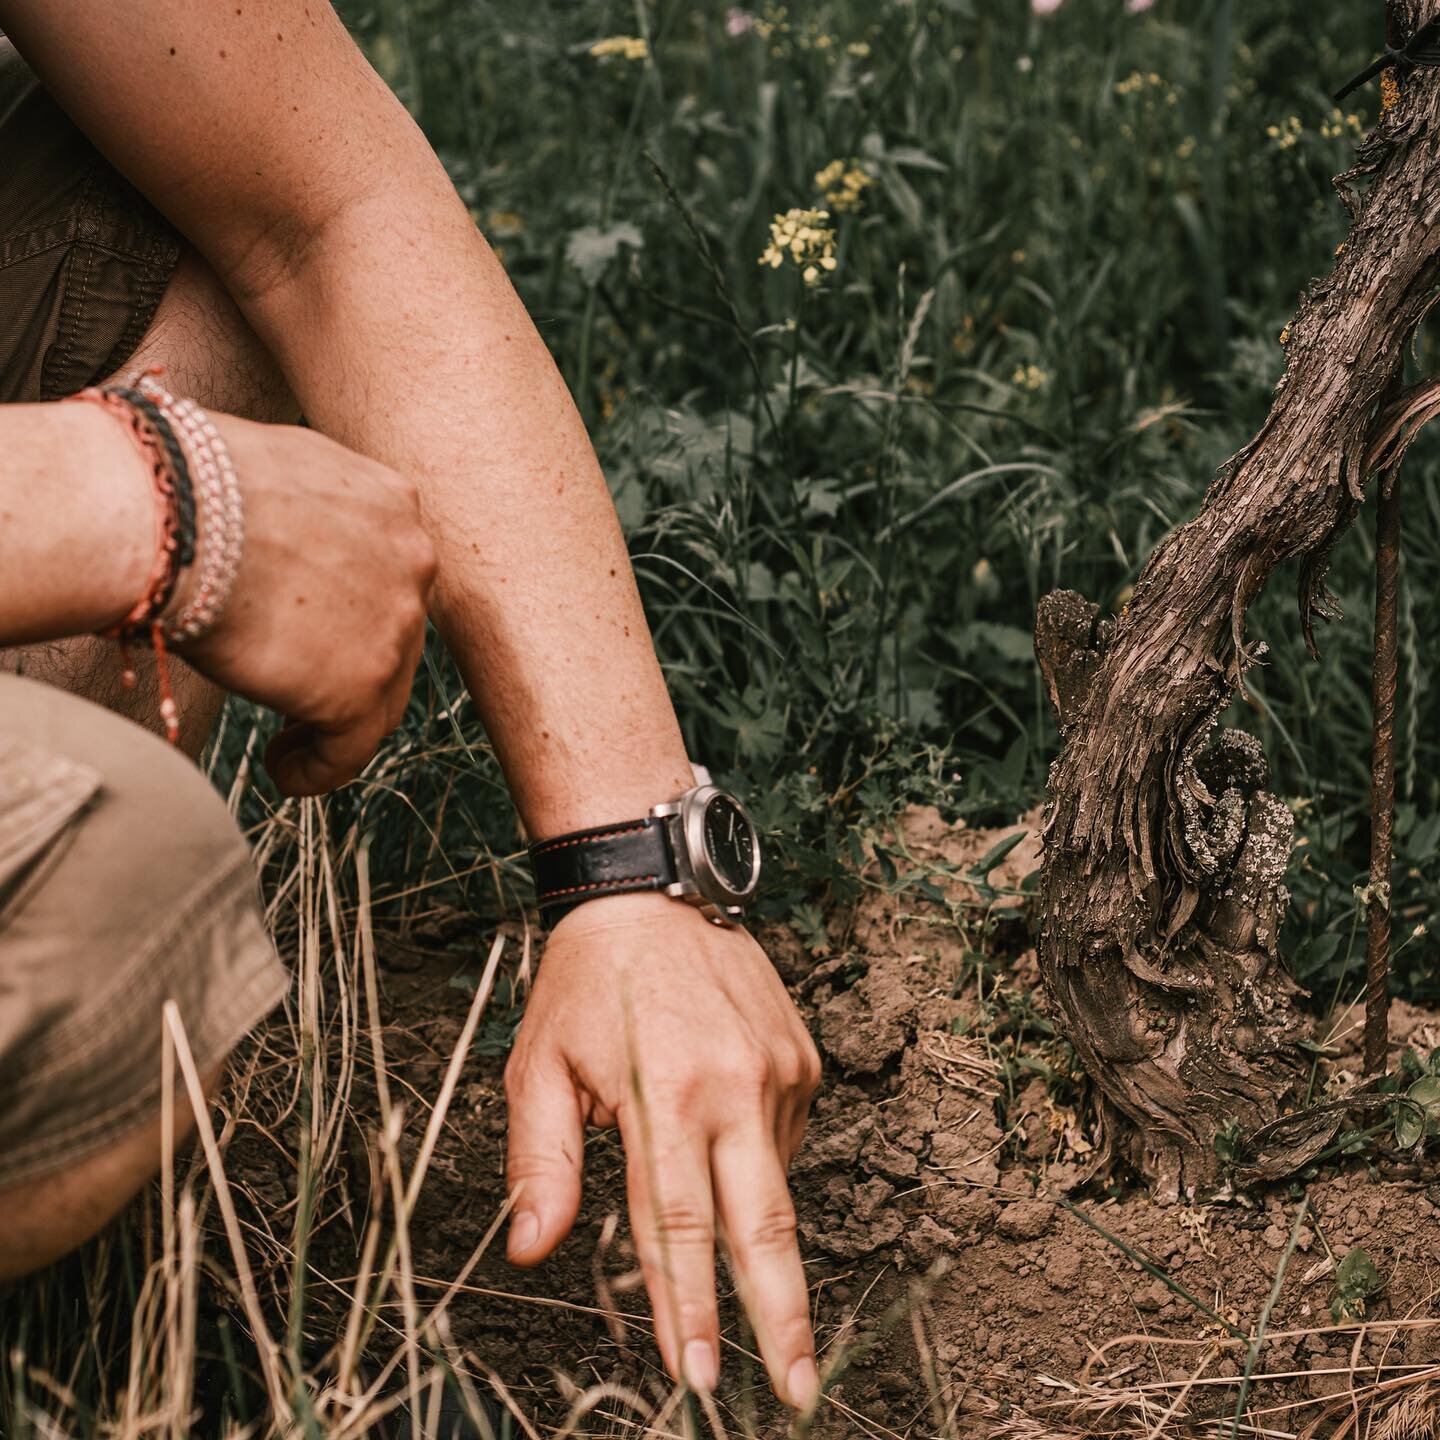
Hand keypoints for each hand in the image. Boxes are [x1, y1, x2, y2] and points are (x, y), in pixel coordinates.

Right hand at [176, 416, 435, 794]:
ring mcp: (395, 625)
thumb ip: (304, 513)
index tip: (316, 634)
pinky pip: (350, 747)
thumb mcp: (275, 475)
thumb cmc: (187, 486)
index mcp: (392, 504)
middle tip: (301, 691)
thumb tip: (273, 538)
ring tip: (288, 745)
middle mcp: (412, 560)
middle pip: (394, 637)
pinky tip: (285, 773)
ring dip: (337, 724)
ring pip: (381, 695)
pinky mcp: (362, 685)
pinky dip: (320, 769)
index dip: (355, 612)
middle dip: (350, 668)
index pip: (387, 575)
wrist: (169, 514)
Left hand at [504, 893, 822, 1407]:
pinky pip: (784, 1138)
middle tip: (796, 1390)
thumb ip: (538, 1165)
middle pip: (763, 1227)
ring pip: (774, 1185)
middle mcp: (734, 1085)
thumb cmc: (587, 981)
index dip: (687, 1311)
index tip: (698, 1378)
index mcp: (664, 1093)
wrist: (653, 892)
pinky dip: (756, 1161)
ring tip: (712, 1186)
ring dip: (752, 1227)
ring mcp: (778, 1071)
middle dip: (780, 1319)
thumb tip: (531, 1251)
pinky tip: (722, 1131)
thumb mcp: (538, 1066)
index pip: (677, 1229)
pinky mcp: (803, 1059)